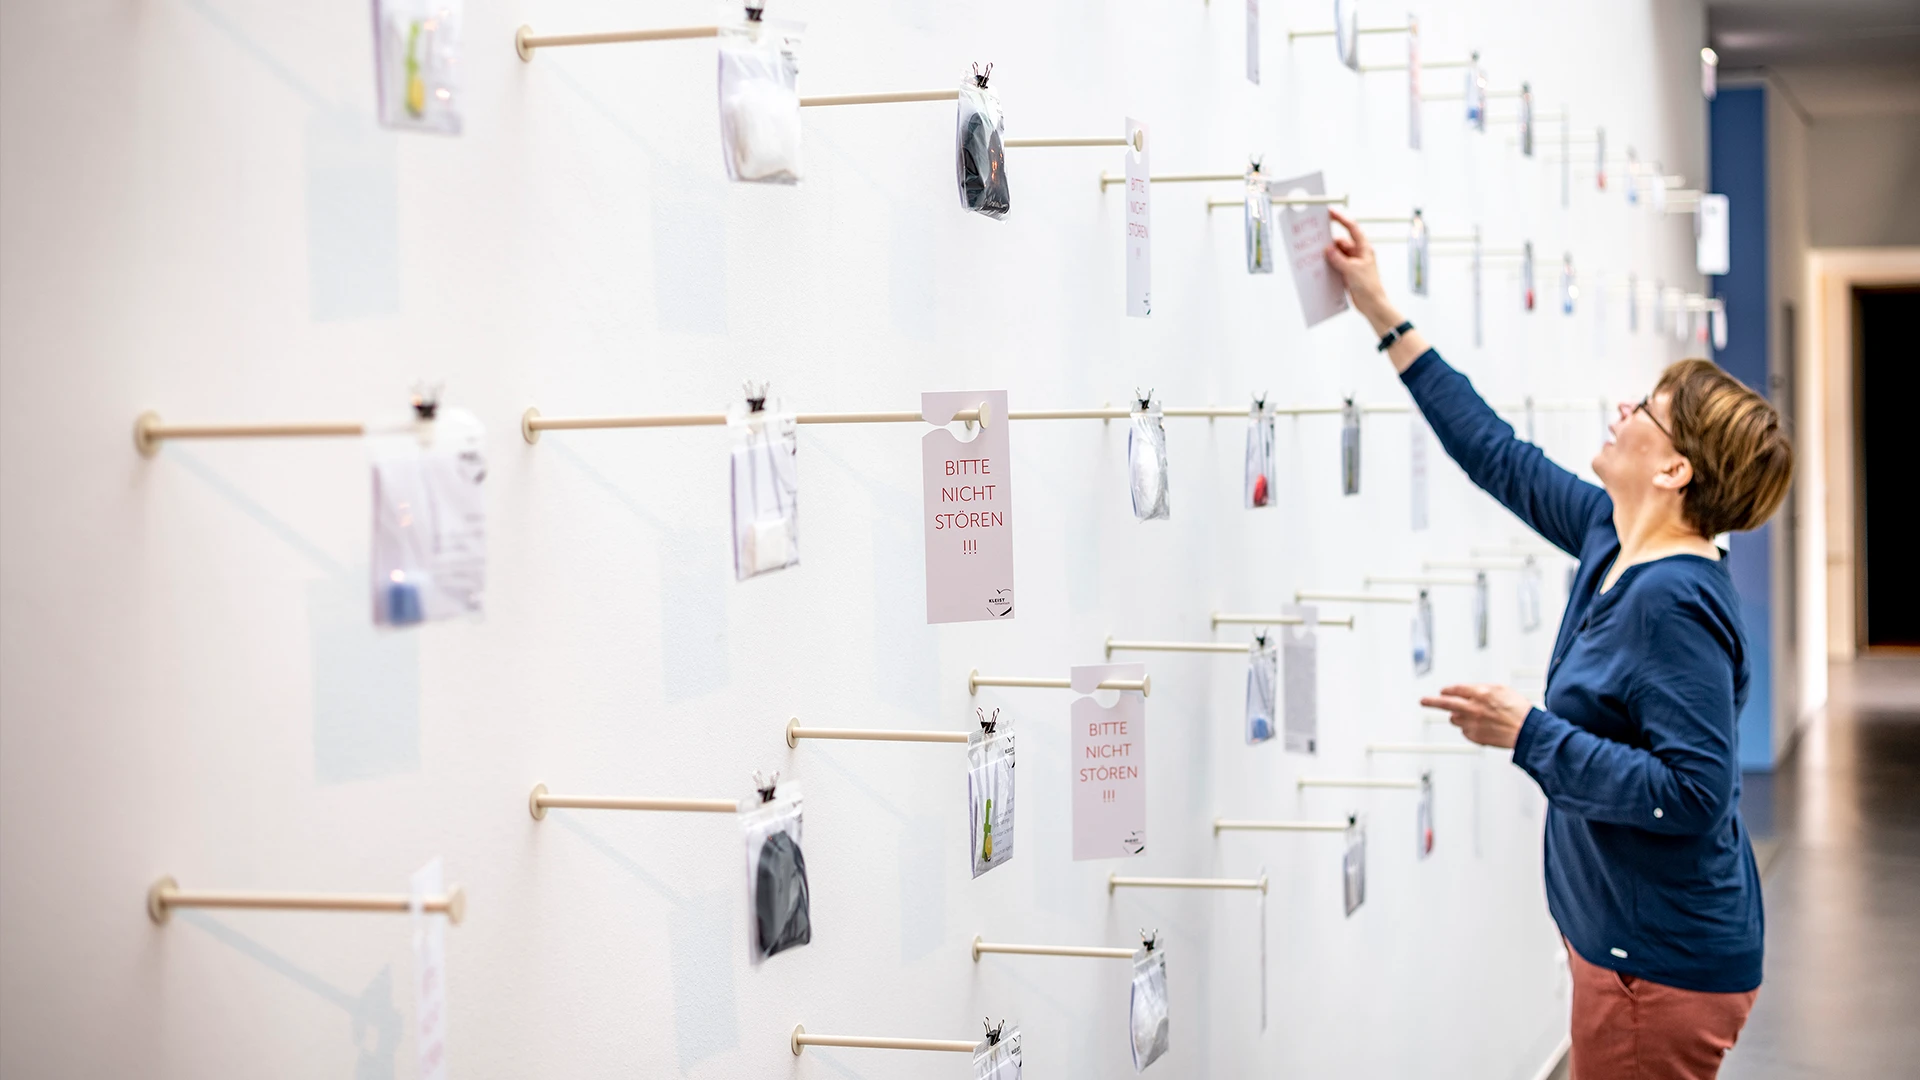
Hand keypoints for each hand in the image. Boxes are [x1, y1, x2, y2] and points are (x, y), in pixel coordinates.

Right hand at [1324, 208, 1396, 332]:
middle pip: (1341, 242)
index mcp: (1364, 248)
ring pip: (1337, 254)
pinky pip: (1336, 265)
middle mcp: (1358, 254)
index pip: (1352, 229)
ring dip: (1328, 256)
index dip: (1341, 219)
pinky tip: (1321, 268)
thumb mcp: (1352, 270)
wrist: (1372, 304)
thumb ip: (1338, 258)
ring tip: (1317, 258)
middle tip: (1317, 241)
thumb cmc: (1369, 286)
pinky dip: (1329, 265)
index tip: (1330, 213)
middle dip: (1330, 243)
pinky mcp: (1347, 273)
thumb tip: (1327, 249)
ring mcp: (1352, 263)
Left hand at [1420, 684, 1533, 748]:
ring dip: (1459, 717)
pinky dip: (1470, 729)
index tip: (1443, 691)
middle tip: (1423, 701)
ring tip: (1475, 717)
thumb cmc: (1519, 710)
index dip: (1448, 690)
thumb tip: (1468, 692)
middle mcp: (1472, 708)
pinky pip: (1465, 732)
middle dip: (1431, 702)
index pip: (1456, 689)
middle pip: (1445, 704)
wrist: (1527, 731)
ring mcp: (1472, 723)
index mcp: (1480, 693)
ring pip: (1455, 719)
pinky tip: (1484, 728)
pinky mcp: (1475, 737)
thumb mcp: (1502, 690)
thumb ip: (1482, 690)